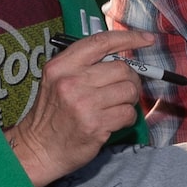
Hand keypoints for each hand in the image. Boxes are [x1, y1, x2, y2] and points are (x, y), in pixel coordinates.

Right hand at [6, 29, 152, 186]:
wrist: (40, 148)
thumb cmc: (53, 114)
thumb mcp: (57, 80)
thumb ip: (84, 66)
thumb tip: (121, 59)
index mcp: (61, 65)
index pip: (101, 42)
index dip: (129, 38)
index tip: (147, 39)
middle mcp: (71, 81)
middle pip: (122, 68)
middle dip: (130, 79)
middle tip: (123, 90)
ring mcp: (84, 103)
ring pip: (129, 91)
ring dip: (129, 100)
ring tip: (114, 107)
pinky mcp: (95, 124)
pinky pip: (128, 113)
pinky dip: (126, 117)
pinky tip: (113, 121)